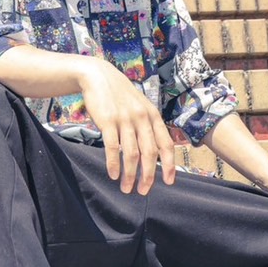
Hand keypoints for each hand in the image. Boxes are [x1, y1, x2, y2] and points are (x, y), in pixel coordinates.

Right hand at [78, 60, 176, 195]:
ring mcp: (125, 119)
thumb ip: (147, 125)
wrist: (98, 76)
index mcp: (152, 116)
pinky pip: (112, 148)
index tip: (168, 181)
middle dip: (148, 176)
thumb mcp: (140, 106)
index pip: (166, 144)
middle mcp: (141, 118)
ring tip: (126, 188)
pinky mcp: (108, 121)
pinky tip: (113, 175)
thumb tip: (153, 153)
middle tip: (143, 191)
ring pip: (131, 154)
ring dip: (130, 175)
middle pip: (149, 153)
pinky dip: (113, 164)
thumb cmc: (119, 95)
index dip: (169, 165)